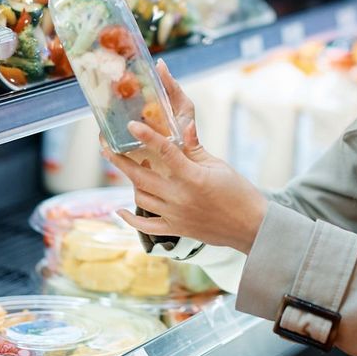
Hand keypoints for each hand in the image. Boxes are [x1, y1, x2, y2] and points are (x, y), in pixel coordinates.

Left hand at [104, 63, 267, 253]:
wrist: (251, 227)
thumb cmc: (239, 193)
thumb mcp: (219, 166)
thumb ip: (195, 148)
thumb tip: (183, 125)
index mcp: (193, 178)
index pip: (165, 152)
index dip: (146, 137)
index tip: (130, 125)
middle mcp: (179, 197)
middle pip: (140, 176)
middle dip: (119, 160)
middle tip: (105, 145)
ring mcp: (175, 216)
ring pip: (140, 197)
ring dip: (129, 181)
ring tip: (126, 165)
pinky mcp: (175, 230)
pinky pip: (146, 226)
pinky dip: (130, 219)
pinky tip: (120, 210)